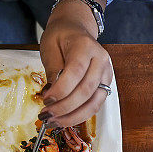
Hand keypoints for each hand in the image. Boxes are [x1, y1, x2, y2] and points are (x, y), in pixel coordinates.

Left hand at [39, 3, 112, 128]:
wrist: (76, 29)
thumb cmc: (61, 36)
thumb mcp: (50, 47)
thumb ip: (53, 70)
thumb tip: (53, 97)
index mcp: (86, 46)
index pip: (75, 72)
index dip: (61, 90)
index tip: (46, 100)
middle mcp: (101, 61)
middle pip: (86, 91)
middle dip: (65, 108)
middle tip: (47, 116)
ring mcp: (106, 74)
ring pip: (94, 103)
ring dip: (74, 116)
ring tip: (55, 122)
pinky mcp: (106, 85)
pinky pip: (95, 105)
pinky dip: (80, 115)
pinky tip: (66, 119)